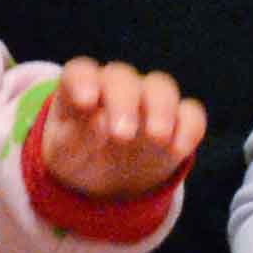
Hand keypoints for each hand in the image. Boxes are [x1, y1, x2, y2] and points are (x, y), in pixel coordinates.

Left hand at [36, 59, 205, 200]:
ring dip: (160, 109)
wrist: (103, 180)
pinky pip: (190, 114)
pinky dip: (188, 128)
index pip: (80, 72)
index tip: (86, 102)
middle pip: (122, 78)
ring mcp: (148, 101)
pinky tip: (178, 150)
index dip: (83, 81)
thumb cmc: (76, 156)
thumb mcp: (63, 156)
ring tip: (157, 138)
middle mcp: (115, 88)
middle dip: (123, 102)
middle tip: (121, 135)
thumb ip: (74, 138)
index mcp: (79, 89)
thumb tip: (100, 122)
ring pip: (160, 86)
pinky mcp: (177, 122)